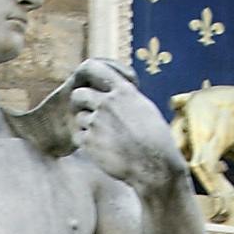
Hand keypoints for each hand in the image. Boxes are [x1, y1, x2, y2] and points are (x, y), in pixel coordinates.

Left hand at [70, 61, 186, 192]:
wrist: (154, 165)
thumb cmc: (155, 138)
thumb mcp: (143, 108)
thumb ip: (125, 97)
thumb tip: (115, 89)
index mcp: (123, 91)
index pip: (95, 69)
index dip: (88, 77)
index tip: (90, 86)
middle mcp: (108, 103)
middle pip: (78, 95)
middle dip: (81, 104)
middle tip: (92, 115)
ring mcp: (97, 122)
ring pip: (79, 118)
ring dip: (87, 126)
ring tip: (106, 138)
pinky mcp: (89, 142)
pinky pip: (78, 136)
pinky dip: (86, 143)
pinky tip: (103, 149)